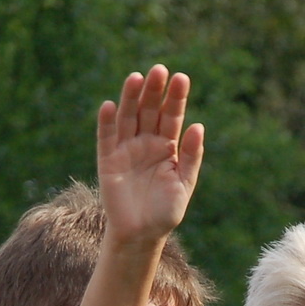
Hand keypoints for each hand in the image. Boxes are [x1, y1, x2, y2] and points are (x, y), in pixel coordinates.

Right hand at [96, 65, 204, 244]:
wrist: (141, 236)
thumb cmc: (165, 212)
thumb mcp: (184, 184)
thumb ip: (191, 156)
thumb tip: (198, 126)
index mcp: (167, 146)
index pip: (171, 116)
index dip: (175, 98)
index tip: (181, 78)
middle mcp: (146, 142)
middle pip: (149, 110)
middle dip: (154, 91)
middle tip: (159, 70)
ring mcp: (126, 149)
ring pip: (128, 118)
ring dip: (131, 98)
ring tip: (136, 78)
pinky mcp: (108, 160)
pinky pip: (106, 138)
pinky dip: (107, 122)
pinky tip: (110, 105)